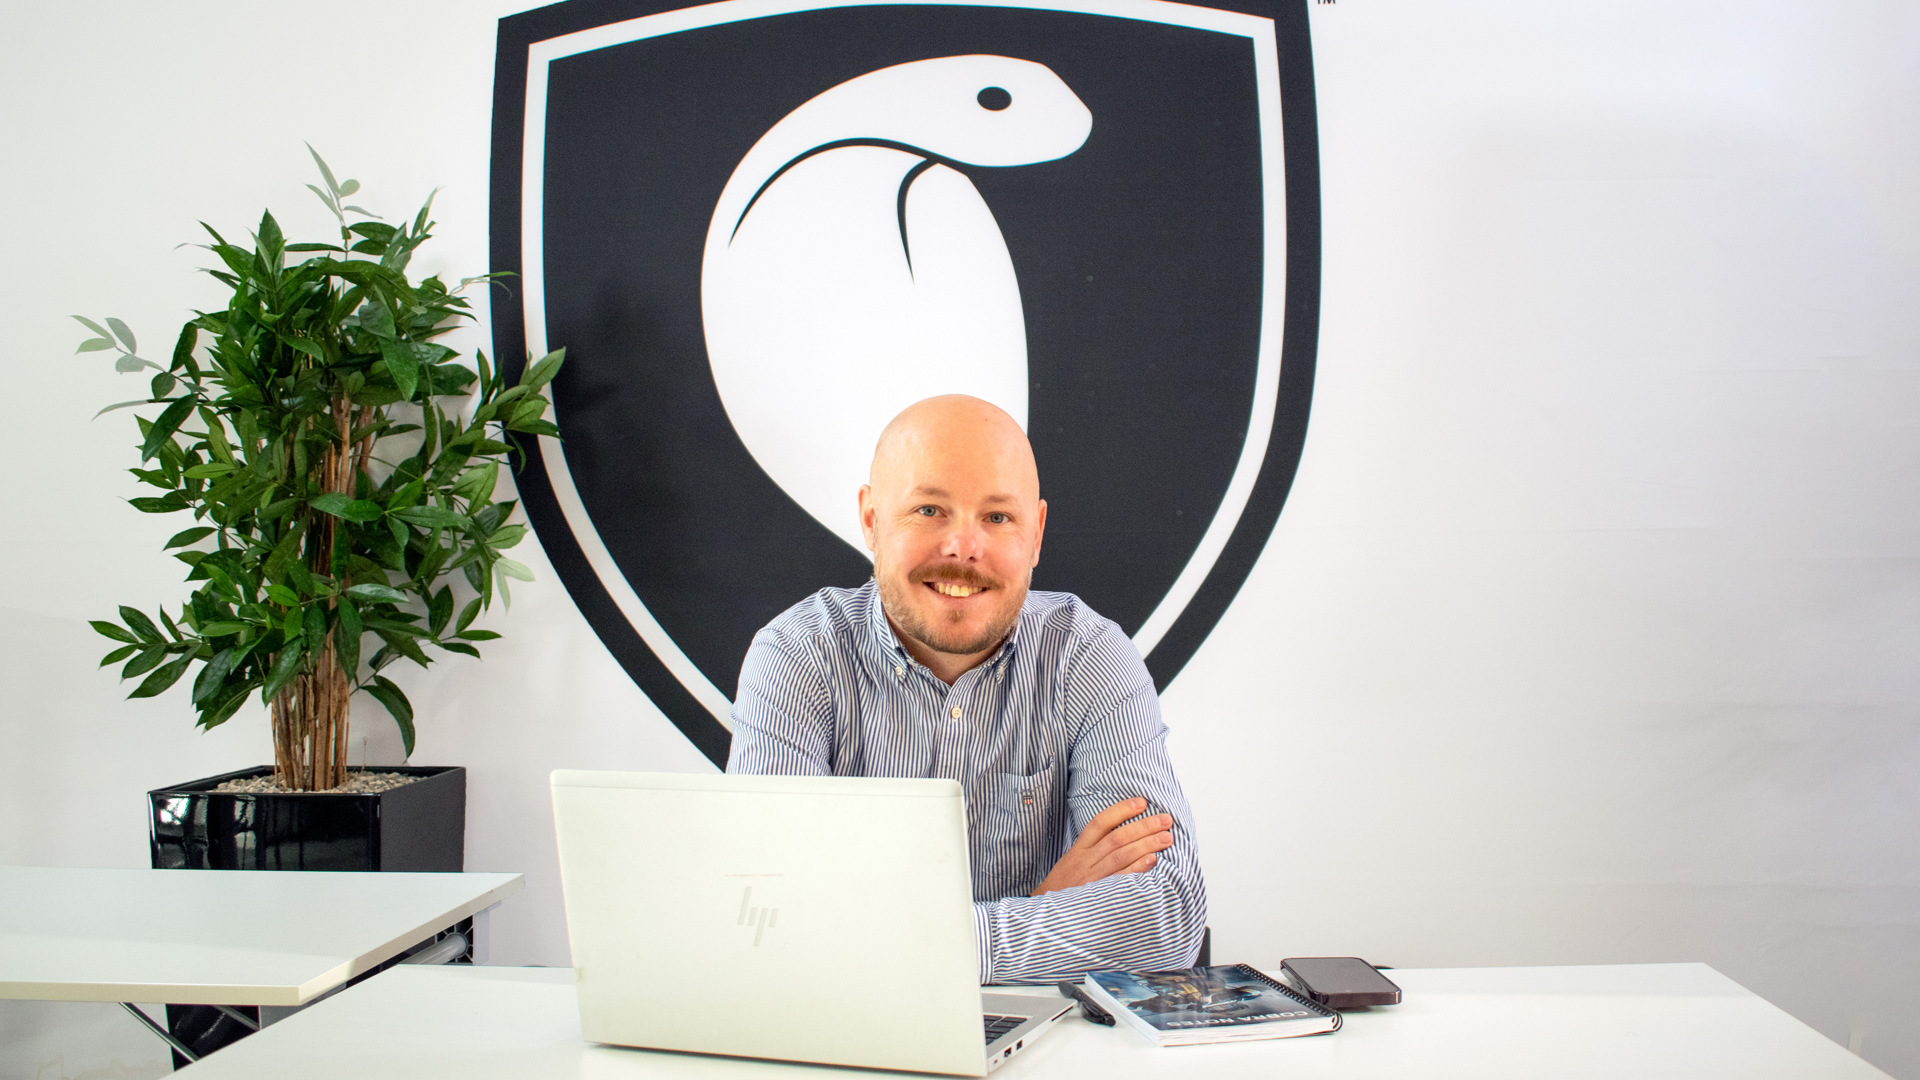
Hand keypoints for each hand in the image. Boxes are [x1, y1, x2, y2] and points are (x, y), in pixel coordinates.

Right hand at [1030, 798, 1172, 895]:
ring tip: (1167, 838)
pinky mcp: (1098, 896)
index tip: (1143, 802)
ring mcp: (1092, 878)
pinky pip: (1120, 880)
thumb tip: (1126, 835)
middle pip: (1117, 838)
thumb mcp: (1073, 862)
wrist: (1048, 916)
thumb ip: (1094, 849)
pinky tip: (1153, 860)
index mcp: (1079, 850)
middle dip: (1144, 826)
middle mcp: (1085, 861)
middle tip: (1166, 820)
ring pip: (1121, 855)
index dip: (1122, 810)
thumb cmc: (1065, 887)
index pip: (1100, 822)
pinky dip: (1137, 869)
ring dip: (1146, 844)